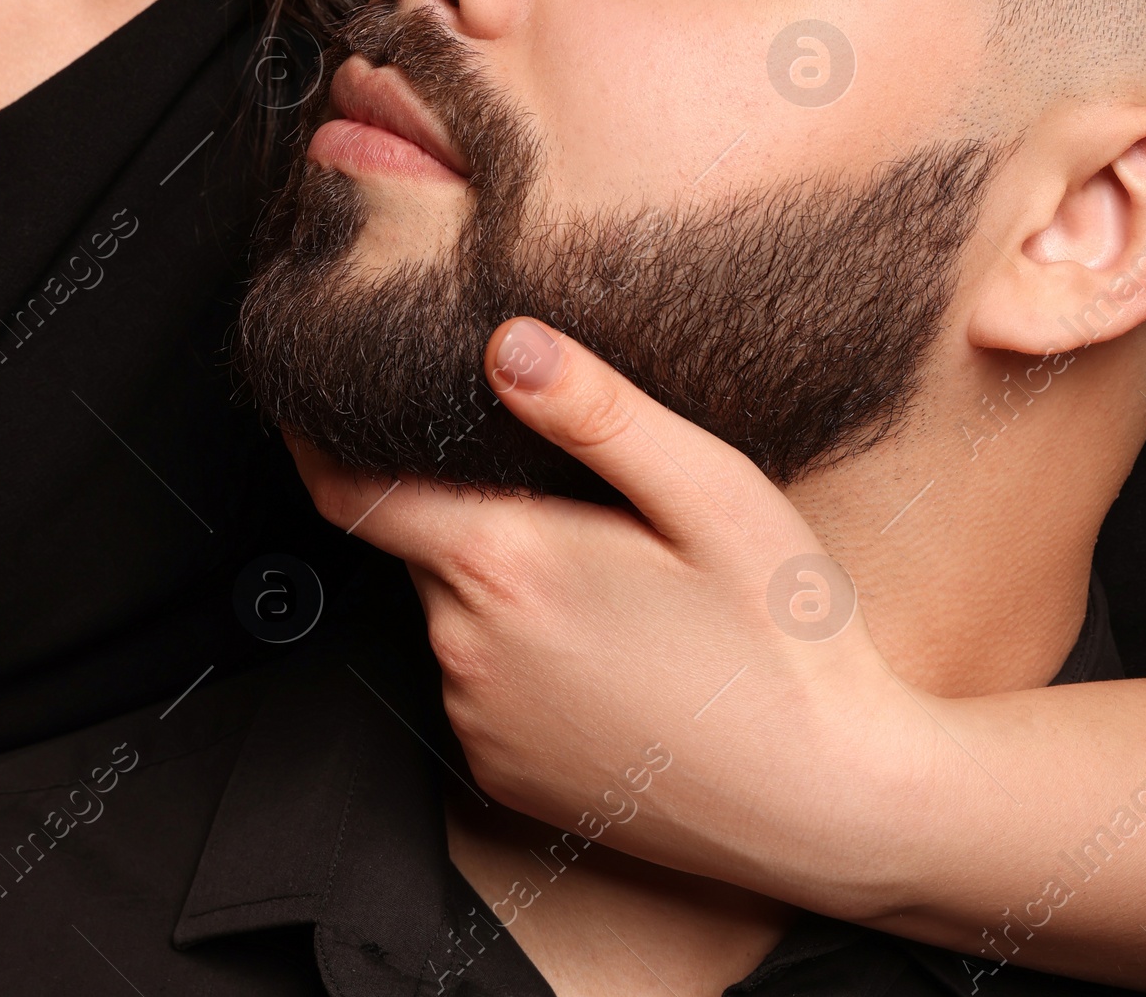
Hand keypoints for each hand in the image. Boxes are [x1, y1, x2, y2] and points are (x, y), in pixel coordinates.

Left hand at [288, 318, 942, 914]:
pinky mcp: (507, 777)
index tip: (313, 393)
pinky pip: (479, 682)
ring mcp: (483, 724)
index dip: (317, 436)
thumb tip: (506, 341)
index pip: (351, 492)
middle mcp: (467, 652)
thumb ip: (597, 412)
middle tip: (546, 472)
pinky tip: (607, 641)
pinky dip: (514, 648)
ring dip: (493, 576)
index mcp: (503, 567)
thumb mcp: (709, 491)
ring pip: (451, 611)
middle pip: (417, 542)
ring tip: (602, 563)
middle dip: (457, 499)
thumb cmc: (782, 637)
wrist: (832, 803)